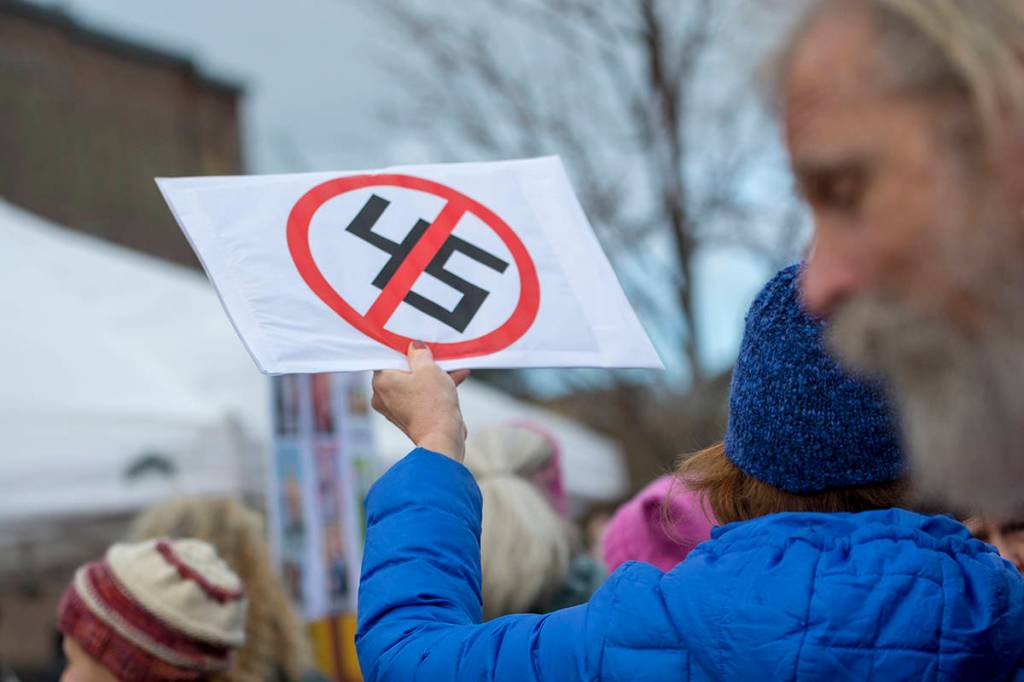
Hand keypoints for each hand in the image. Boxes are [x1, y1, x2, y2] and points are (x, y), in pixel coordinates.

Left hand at [371, 342, 469, 461]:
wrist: (442, 438)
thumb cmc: (433, 403)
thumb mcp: (429, 368)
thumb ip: (420, 353)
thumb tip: (415, 347)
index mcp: (381, 381)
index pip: (388, 357)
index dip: (404, 350)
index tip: (418, 346)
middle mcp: (382, 396)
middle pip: (401, 371)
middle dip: (422, 364)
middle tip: (436, 357)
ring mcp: (394, 409)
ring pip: (413, 385)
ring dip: (431, 377)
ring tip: (452, 370)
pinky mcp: (408, 418)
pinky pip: (418, 398)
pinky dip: (432, 391)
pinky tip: (454, 381)